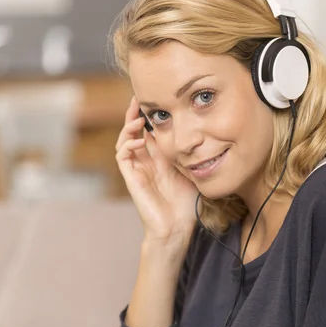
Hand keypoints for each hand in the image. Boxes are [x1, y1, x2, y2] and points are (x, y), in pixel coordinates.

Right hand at [116, 96, 198, 242]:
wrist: (176, 228)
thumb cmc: (187, 206)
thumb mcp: (194, 172)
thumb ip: (193, 154)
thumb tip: (202, 135)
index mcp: (161, 160)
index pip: (151, 132)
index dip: (151, 116)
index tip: (158, 99)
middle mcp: (147, 162)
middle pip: (134, 132)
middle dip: (135, 114)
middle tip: (139, 98)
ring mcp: (138, 170)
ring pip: (125, 141)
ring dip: (128, 127)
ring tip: (137, 116)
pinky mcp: (132, 178)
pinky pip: (122, 156)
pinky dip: (128, 144)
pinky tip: (140, 140)